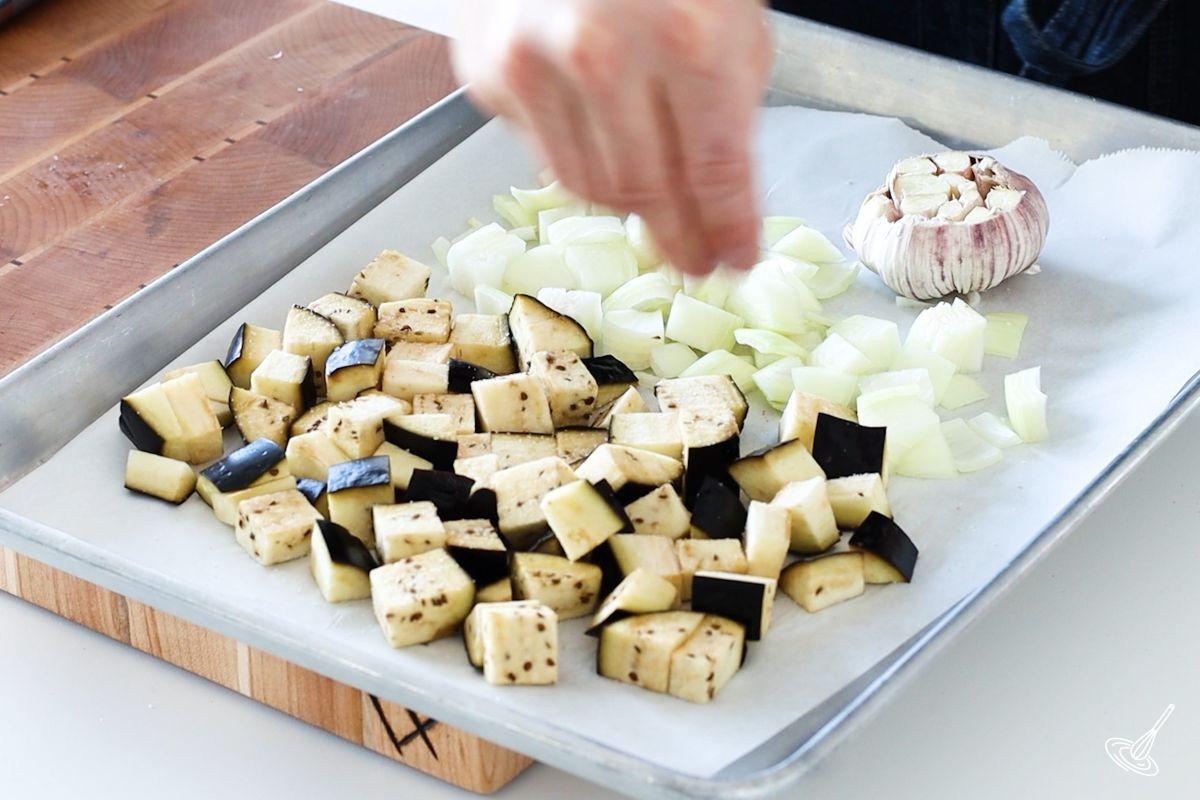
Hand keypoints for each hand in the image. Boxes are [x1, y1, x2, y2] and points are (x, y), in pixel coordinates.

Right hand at [453, 0, 771, 274]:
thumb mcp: (731, 16)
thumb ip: (730, 108)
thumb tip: (721, 202)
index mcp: (688, 40)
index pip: (713, 174)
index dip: (728, 230)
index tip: (735, 261)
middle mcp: (602, 56)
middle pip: (643, 193)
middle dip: (677, 237)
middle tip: (695, 259)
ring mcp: (534, 65)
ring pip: (585, 186)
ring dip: (626, 200)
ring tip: (651, 194)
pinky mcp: (488, 71)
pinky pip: (541, 149)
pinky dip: (574, 149)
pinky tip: (594, 118)